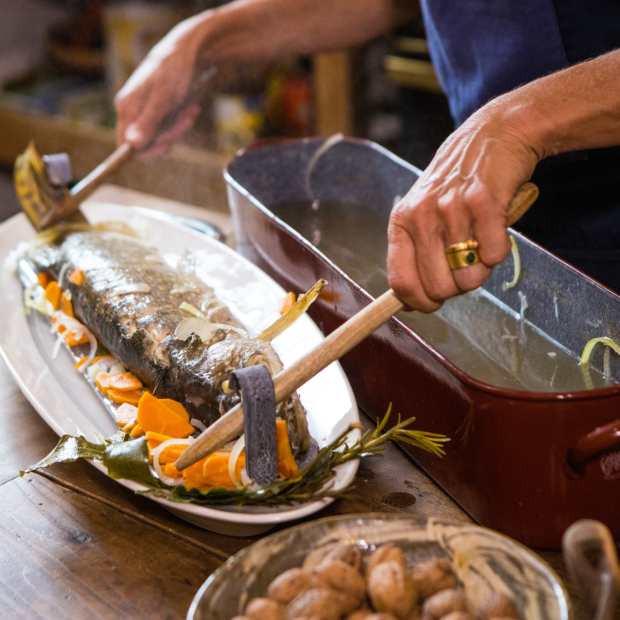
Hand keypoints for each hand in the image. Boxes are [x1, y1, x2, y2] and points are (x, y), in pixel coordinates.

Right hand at [115, 16, 206, 155]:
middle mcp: (132, 111)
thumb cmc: (174, 71)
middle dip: (168, 136)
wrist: (190, 52)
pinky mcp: (159, 111)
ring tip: (190, 110)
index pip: (125, 144)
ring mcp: (146, 112)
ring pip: (161, 137)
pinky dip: (182, 121)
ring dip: (179, 128)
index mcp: (126, 107)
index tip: (166, 146)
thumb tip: (132, 145)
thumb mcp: (163, 98)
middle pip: (146, 143)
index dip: (145, 151)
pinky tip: (192, 108)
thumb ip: (148, 122)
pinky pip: (170, 128)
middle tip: (185, 121)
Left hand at [387, 104, 539, 311]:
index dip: (420, 302)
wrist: (492, 135)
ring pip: (469, 278)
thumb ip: (414, 254)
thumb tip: (411, 303)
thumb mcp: (422, 213)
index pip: (401, 283)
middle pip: (439, 288)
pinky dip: (500, 250)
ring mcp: (451, 208)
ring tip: (481, 241)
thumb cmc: (455, 185)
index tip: (434, 304)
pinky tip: (496, 228)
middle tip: (465, 263)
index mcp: (401, 223)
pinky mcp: (485, 202)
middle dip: (457, 286)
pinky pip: (495, 255)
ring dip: (481, 269)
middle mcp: (421, 216)